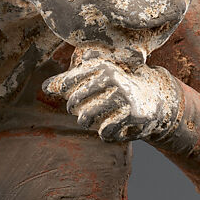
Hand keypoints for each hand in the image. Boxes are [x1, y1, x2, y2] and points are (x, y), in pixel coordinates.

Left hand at [44, 52, 180, 141]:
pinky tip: (115, 126)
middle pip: (72, 104)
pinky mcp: (132, 114)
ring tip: (98, 119)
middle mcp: (111, 78)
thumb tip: (45, 87)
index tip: (73, 96)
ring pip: (85, 119)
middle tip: (89, 111)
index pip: (67, 83)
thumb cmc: (117, 88)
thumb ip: (70, 81)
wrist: (154, 99)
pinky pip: (104, 132)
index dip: (65, 93)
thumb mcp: (96, 78)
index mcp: (100, 66)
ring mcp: (122, 96)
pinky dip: (107, 133)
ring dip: (89, 124)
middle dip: (78, 112)